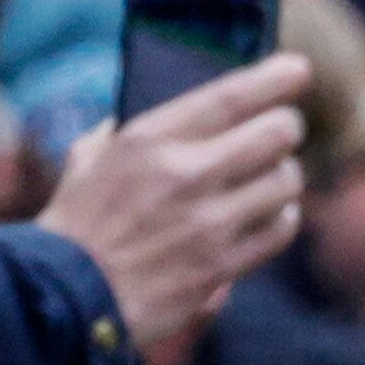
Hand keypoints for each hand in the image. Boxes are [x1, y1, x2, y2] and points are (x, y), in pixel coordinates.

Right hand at [35, 53, 312, 364]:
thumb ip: (130, 130)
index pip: (230, 97)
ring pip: (287, 181)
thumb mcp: (90, 157)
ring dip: (284, 174)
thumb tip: (176, 116)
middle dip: (286, 127)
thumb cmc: (77, 221)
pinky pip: (281, 229)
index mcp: (149, 139)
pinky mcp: (223, 265)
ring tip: (270, 175)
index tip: (298, 68)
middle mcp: (186, 175)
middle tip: (281, 130)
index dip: (274, 79)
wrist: (65, 295)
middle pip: (277, 134)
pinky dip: (283, 217)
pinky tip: (269, 213)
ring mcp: (209, 223)